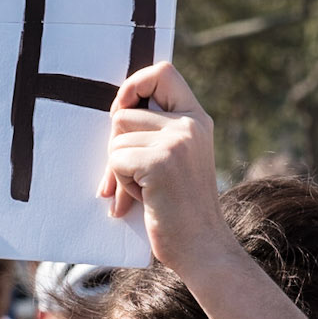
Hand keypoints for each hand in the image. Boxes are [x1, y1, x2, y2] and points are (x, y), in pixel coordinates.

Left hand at [98, 62, 232, 275]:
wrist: (202, 247)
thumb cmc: (180, 208)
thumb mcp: (176, 159)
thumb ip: (156, 132)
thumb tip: (115, 113)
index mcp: (196, 118)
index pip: (163, 72)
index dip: (134, 84)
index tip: (124, 108)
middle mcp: (190, 124)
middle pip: (123, 113)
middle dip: (118, 147)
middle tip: (134, 178)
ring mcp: (178, 141)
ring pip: (116, 139)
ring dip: (120, 170)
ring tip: (146, 190)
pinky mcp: (161, 161)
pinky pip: (116, 160)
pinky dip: (121, 184)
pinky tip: (145, 199)